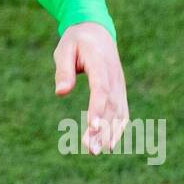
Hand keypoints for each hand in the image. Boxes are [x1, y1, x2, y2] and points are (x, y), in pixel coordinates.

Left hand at [54, 22, 128, 153]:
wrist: (97, 31)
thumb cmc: (76, 41)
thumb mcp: (64, 49)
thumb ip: (63, 70)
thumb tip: (61, 92)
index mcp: (100, 63)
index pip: (101, 89)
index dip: (98, 109)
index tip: (92, 127)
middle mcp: (114, 76)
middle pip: (111, 106)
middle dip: (102, 129)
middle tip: (90, 149)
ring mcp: (119, 84)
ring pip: (118, 112)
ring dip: (109, 133)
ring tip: (95, 152)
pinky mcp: (119, 91)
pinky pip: (122, 112)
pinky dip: (118, 128)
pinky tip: (109, 145)